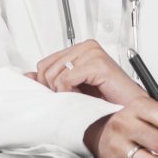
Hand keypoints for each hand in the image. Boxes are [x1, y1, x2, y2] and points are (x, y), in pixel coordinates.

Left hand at [31, 39, 145, 104]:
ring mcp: (92, 53)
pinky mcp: (97, 64)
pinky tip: (85, 97)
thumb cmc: (107, 100)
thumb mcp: (72, 87)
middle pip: (46, 69)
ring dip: (65, 93)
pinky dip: (71, 94)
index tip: (61, 94)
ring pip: (55, 75)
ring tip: (82, 97)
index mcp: (80, 49)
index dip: (47, 84)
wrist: (130, 110)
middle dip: (55, 89)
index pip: (44, 63)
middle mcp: (86, 47)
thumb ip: (51, 79)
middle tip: (73, 97)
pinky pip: (66, 80)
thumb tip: (27, 76)